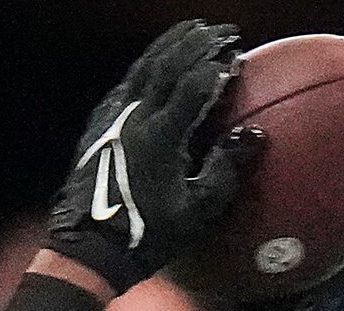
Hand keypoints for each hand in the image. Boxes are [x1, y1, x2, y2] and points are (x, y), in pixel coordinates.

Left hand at [45, 21, 255, 295]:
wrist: (88, 247)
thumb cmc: (148, 236)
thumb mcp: (198, 211)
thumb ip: (226, 169)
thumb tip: (255, 135)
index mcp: (161, 136)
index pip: (192, 85)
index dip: (215, 64)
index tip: (236, 53)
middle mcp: (134, 117)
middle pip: (166, 66)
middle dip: (195, 43)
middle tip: (221, 30)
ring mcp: (112, 118)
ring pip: (142, 68)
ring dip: (168, 46)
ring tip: (190, 31)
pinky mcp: (98, 125)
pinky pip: (125, 85)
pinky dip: (146, 67)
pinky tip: (154, 65)